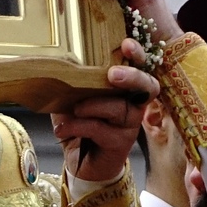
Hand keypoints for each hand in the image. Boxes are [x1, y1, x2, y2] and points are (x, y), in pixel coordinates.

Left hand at [51, 38, 160, 181]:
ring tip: (74, 108)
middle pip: (147, 86)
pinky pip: (101, 129)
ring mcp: (129, 125)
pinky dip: (79, 126)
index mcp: (124, 88)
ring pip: (121, 109)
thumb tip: (59, 62)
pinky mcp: (120, 144)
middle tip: (113, 74)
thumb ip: (72, 81)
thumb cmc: (80, 125)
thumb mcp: (72, 99)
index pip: (140, 67)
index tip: (126, 44)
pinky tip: (62, 129)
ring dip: (95, 105)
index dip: (137, 55)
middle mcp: (133, 105)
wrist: (80, 162)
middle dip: (132, 76)